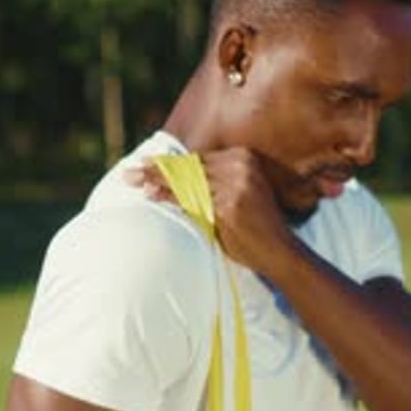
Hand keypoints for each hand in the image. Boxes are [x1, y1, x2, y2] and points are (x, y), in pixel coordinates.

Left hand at [125, 148, 296, 276]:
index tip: (147, 162)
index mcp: (245, 159)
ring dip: (155, 180)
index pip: (197, 159)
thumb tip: (181, 182)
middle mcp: (240, 167)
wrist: (280, 251)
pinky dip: (167, 197)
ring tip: (132, 180)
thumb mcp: (240, 196)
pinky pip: (189, 199)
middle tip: (130, 171)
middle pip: (187, 167)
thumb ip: (216, 185)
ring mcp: (234, 185)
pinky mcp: (227, 206)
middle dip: (156, 169)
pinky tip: (149, 195)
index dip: (169, 162)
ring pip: (184, 181)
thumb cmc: (258, 228)